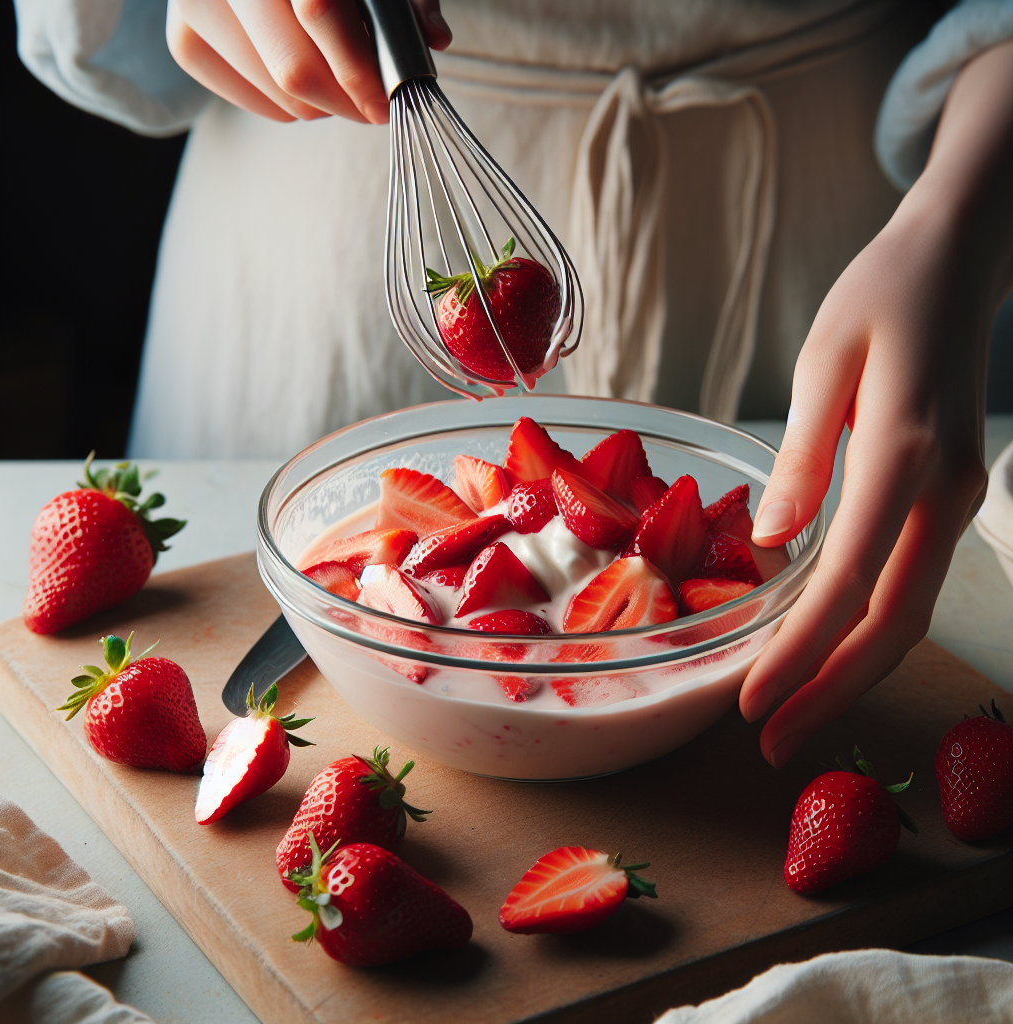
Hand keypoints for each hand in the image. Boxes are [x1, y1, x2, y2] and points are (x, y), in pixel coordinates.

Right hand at [166, 0, 451, 123]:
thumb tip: (433, 38)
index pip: (319, 10)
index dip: (359, 68)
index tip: (387, 99)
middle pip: (293, 67)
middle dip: (346, 100)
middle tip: (373, 106)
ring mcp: (193, 0)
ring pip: (276, 90)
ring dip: (323, 105)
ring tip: (342, 86)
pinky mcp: (183, 36)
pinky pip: (250, 99)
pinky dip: (289, 106)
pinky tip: (306, 84)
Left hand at [738, 40, 1012, 766]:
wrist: (965, 255)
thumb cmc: (884, 292)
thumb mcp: (824, 360)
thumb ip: (801, 457)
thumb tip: (775, 541)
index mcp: (903, 454)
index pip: (846, 581)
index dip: (799, 654)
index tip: (752, 704)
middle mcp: (943, 490)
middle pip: (890, 621)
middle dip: (829, 691)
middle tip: (771, 744)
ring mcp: (957, 497)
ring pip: (906, 610)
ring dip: (849, 669)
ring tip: (791, 714)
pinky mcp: (951, 494)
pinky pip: (906, 578)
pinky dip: (865, 626)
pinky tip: (821, 647)